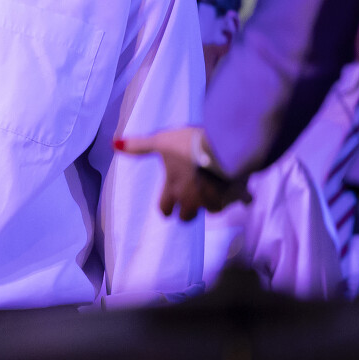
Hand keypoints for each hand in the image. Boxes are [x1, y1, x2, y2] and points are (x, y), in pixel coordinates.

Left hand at [115, 127, 242, 219]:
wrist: (223, 146)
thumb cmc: (188, 144)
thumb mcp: (160, 141)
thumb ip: (138, 146)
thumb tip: (113, 144)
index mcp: (174, 189)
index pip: (164, 209)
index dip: (166, 208)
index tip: (168, 207)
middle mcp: (192, 199)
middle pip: (188, 218)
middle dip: (188, 212)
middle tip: (190, 201)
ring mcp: (215, 198)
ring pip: (213, 211)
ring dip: (213, 204)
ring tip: (215, 193)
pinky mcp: (236, 194)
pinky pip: (242, 201)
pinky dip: (242, 197)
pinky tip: (244, 193)